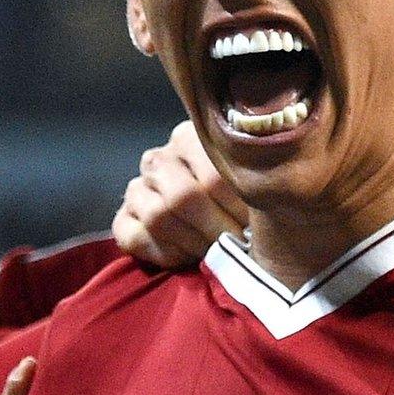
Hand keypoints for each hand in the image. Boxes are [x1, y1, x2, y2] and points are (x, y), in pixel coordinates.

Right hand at [113, 121, 248, 268]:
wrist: (215, 218)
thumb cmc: (245, 195)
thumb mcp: (253, 178)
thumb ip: (255, 175)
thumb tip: (271, 190)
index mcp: (190, 137)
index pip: (213, 175)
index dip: (238, 205)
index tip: (259, 223)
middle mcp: (159, 159)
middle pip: (184, 196)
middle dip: (218, 227)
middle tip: (242, 242)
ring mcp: (137, 188)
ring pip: (159, 217)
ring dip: (195, 242)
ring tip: (221, 251)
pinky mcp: (122, 221)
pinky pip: (136, 239)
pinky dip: (167, 253)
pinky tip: (190, 257)